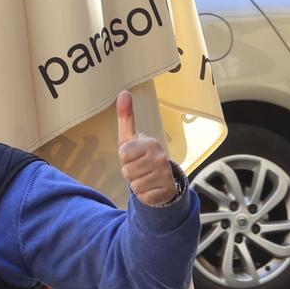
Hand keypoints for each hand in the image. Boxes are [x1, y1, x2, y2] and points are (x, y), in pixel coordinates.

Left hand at [118, 91, 181, 206]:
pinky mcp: (166, 191)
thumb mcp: (130, 138)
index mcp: (151, 144)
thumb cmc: (141, 156)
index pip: (123, 154)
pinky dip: (144, 194)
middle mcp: (160, 158)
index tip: (134, 155)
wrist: (163, 178)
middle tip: (140, 168)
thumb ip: (126, 116)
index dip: (125, 158)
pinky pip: (143, 196)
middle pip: (126, 171)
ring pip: (134, 184)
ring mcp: (165, 175)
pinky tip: (152, 187)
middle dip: (129, 172)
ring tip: (146, 177)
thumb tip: (123, 92)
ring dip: (136, 183)